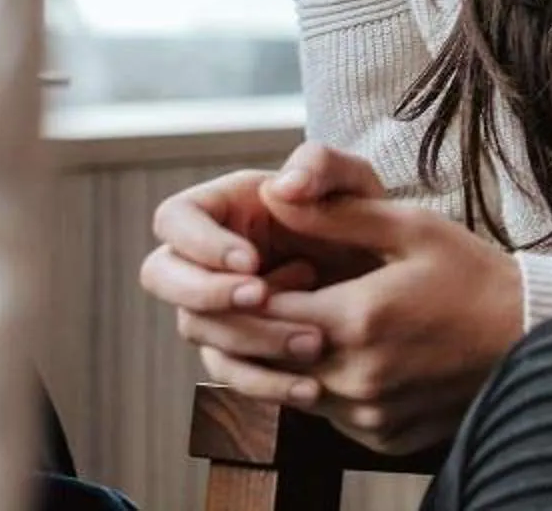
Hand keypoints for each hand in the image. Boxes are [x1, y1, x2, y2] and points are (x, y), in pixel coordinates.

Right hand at [136, 143, 389, 380]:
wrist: (388, 280)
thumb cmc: (362, 217)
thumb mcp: (353, 181)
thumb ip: (321, 166)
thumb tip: (280, 186)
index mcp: (221, 208)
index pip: (174, 219)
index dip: (200, 243)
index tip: (251, 261)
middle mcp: (205, 259)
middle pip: (163, 278)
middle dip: (208, 293)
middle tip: (262, 297)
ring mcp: (215, 308)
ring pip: (199, 331)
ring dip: (250, 338)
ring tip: (313, 340)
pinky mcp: (236, 351)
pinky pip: (230, 374)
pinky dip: (266, 384)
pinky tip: (310, 386)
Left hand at [239, 184, 524, 456]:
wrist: (529, 333)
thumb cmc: (472, 273)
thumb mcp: (410, 228)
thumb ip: (336, 216)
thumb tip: (275, 195)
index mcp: (357, 320)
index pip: (265, 312)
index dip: (251, 289)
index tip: (263, 269)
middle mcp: (356, 378)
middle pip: (273, 357)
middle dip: (267, 325)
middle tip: (287, 294)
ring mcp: (370, 415)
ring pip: (298, 390)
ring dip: (296, 359)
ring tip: (326, 320)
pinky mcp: (382, 437)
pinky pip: (333, 415)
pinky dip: (332, 386)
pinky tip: (359, 355)